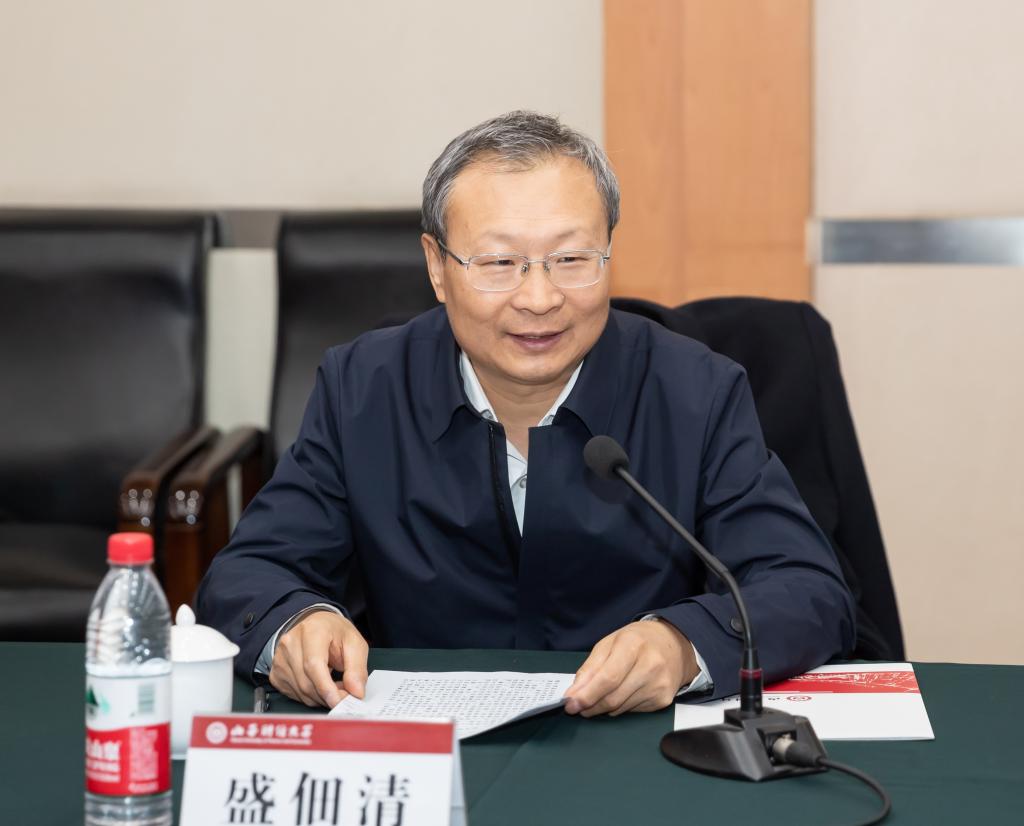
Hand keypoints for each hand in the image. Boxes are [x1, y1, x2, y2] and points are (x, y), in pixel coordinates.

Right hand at [269, 610, 368, 708]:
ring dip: (321, 697)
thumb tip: (356, 692)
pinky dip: (311, 697)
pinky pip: (295, 695)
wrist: (315, 625)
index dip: (327, 688)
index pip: (313, 665)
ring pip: (301, 692)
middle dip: (328, 695)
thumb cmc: (334, 632)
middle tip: (345, 695)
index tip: (340, 702)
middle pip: (307, 683)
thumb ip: (357, 668)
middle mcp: (290, 643)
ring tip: (334, 685)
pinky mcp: (276, 673)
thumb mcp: (355, 643)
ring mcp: (279, 659)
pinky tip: (319, 685)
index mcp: (311, 631)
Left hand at [563, 619, 696, 716]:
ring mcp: (659, 685)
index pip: (607, 678)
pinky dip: (620, 707)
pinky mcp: (663, 700)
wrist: (674, 644)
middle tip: (578, 707)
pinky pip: (632, 711)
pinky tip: (622, 694)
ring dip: (604, 707)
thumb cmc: (637, 641)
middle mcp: (650, 665)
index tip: (570, 704)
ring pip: (621, 708)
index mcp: (633, 645)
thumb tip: (574, 694)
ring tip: (598, 699)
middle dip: (591, 705)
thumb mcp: (609, 644)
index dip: (587, 695)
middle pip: (613, 697)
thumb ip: (590, 669)